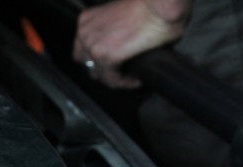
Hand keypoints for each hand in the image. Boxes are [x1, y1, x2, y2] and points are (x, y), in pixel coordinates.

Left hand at [72, 0, 190, 88]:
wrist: (160, 3)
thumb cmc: (149, 4)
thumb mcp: (121, 14)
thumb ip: (113, 31)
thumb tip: (122, 45)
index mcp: (88, 20)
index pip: (82, 48)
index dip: (95, 58)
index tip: (111, 62)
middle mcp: (85, 33)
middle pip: (87, 63)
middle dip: (101, 69)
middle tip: (118, 71)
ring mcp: (93, 46)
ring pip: (99, 74)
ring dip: (114, 78)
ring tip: (129, 78)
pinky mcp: (106, 57)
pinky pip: (112, 79)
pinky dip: (124, 83)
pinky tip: (134, 81)